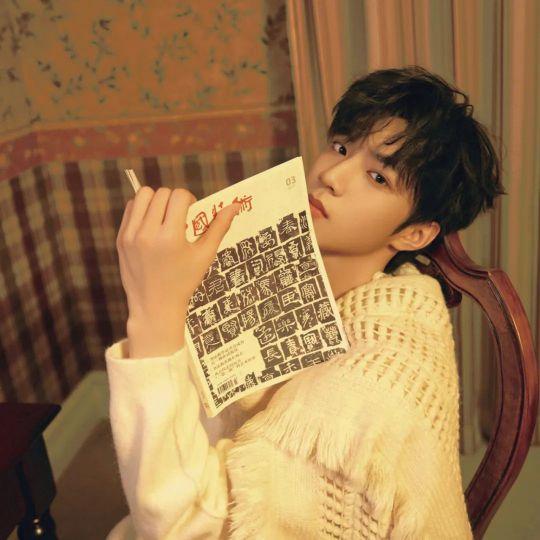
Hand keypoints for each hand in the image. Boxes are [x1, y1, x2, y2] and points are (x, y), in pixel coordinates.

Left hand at [116, 186, 240, 322]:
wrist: (155, 305)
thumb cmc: (184, 281)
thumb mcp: (205, 255)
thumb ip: (219, 227)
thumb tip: (235, 205)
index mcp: (171, 237)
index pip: (179, 196)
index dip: (189, 199)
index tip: (191, 212)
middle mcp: (148, 233)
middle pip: (162, 193)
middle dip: (174, 200)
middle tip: (180, 216)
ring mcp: (131, 235)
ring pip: (143, 195)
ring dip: (156, 200)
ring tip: (164, 216)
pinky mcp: (121, 239)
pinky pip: (131, 208)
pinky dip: (142, 209)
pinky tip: (152, 224)